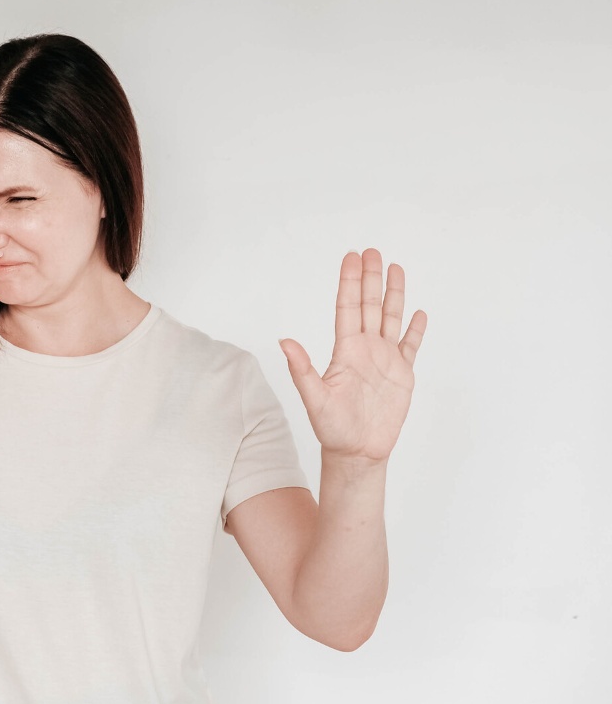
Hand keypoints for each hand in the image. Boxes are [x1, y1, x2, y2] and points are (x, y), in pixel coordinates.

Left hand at [277, 248, 427, 464]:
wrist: (357, 452)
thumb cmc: (331, 428)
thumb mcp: (314, 398)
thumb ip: (301, 369)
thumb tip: (284, 341)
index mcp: (345, 350)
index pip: (347, 307)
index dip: (349, 282)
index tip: (352, 257)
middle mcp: (364, 349)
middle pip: (369, 305)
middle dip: (371, 278)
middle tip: (373, 251)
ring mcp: (384, 359)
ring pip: (391, 318)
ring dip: (394, 294)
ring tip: (396, 268)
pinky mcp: (402, 374)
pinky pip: (411, 346)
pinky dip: (416, 330)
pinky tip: (419, 313)